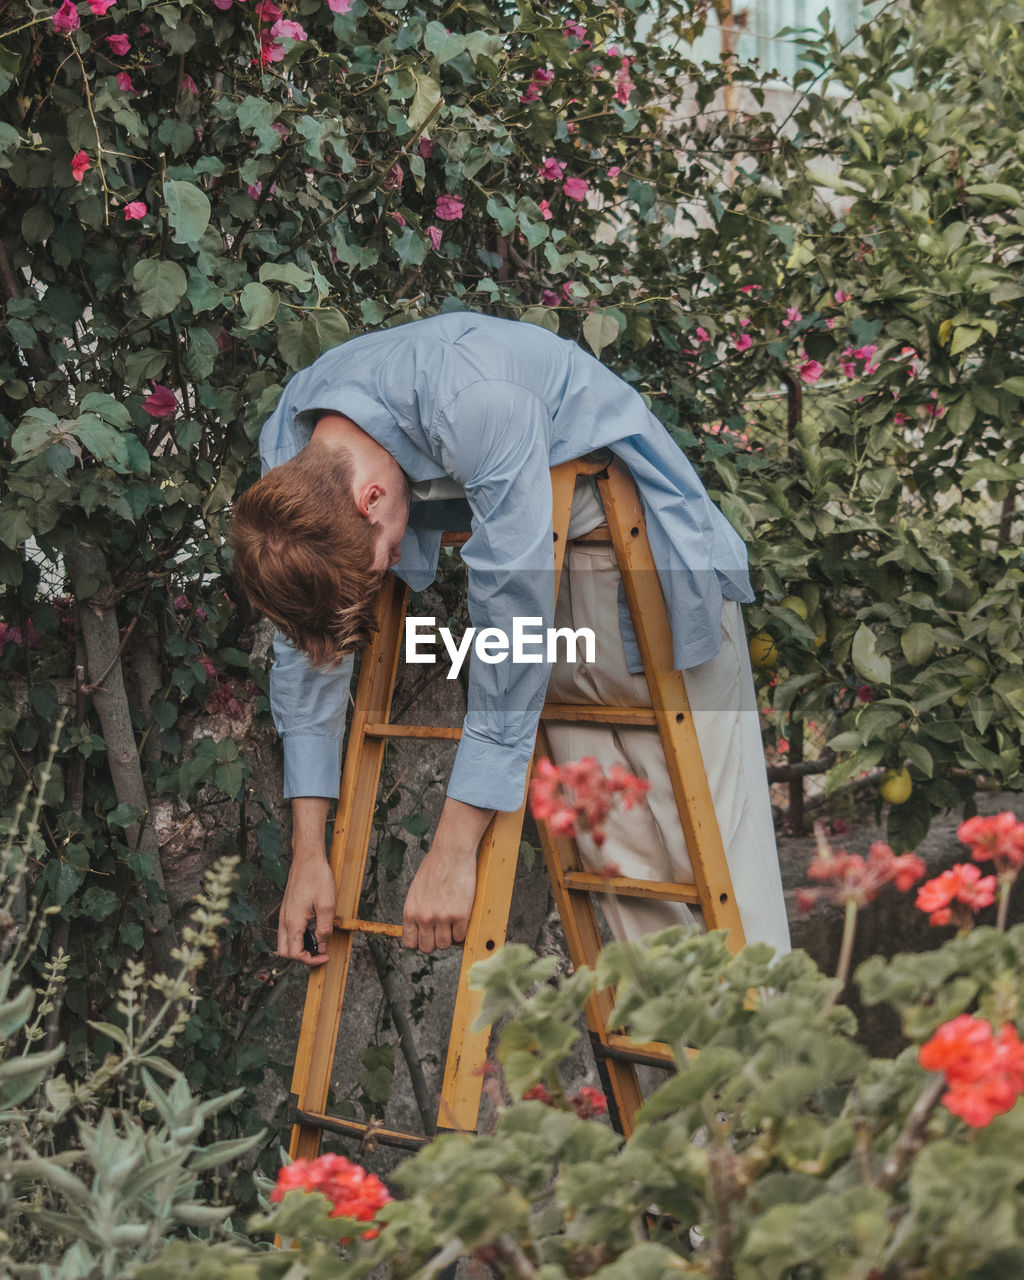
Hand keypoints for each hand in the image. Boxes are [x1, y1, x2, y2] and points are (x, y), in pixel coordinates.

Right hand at [279, 797, 334, 965]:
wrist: (307, 858)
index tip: (325, 956)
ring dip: (299, 947)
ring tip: (318, 941)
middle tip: (320, 952)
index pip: (295, 954)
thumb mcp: (327, 905)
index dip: (311, 960)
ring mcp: (284, 914)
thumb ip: (324, 929)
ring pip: (284, 942)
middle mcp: (284, 920)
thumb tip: (322, 947)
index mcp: (293, 921)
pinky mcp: (287, 909)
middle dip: (302, 957)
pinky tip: (312, 929)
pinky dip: (298, 937)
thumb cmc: (318, 878)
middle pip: (285, 952)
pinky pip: (287, 931)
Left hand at [402, 798, 494, 952]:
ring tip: (453, 923)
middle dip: (435, 941)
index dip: (419, 941)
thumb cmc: (435, 867)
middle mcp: (424, 917)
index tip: (427, 936)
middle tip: (442, 930)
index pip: (409, 943)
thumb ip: (417, 910)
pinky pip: (461, 937)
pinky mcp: (460, 914)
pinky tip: (462, 918)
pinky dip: (462, 931)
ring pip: (444, 945)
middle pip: (427, 948)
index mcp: (410, 911)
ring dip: (450, 937)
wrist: (451, 853)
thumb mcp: (417, 891)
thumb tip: (421, 927)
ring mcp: (442, 917)